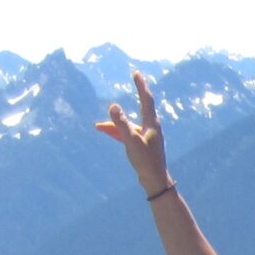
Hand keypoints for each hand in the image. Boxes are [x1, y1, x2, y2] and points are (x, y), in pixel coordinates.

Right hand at [96, 70, 173, 195]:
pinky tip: (107, 132)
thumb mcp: (130, 141)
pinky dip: (117, 133)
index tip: (136, 73)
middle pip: (136, 110)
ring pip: (129, 126)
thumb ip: (121, 124)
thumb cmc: (145, 162)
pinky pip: (128, 135)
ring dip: (114, 125)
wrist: (156, 181)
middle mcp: (151, 128)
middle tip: (133, 80)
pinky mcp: (143, 146)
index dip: (141, 85)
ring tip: (98, 127)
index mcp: (151, 124)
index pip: (146, 99)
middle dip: (128, 100)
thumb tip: (113, 106)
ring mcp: (147, 137)